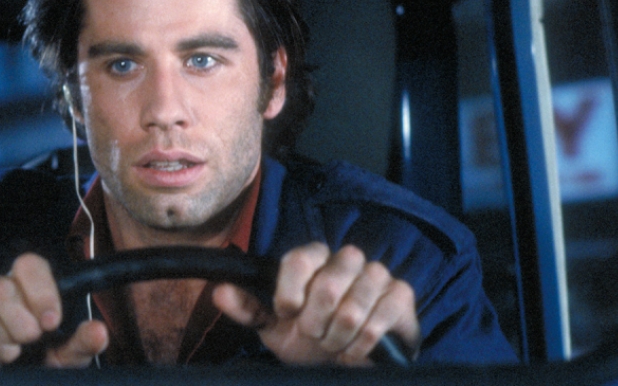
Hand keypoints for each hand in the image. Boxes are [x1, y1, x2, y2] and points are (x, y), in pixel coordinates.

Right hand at [0, 253, 108, 367]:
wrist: (10, 381)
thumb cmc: (39, 362)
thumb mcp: (66, 357)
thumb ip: (82, 343)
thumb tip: (99, 331)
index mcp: (27, 285)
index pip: (29, 265)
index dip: (40, 293)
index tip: (50, 323)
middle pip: (0, 288)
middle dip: (17, 324)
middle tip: (28, 343)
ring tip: (9, 356)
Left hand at [213, 242, 418, 365]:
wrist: (348, 362)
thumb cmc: (309, 338)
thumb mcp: (273, 327)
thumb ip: (247, 308)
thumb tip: (219, 292)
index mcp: (314, 257)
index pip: (299, 258)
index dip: (290, 291)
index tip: (287, 312)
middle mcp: (346, 259)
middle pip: (328, 285)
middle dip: (316, 323)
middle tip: (314, 334)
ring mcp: (377, 274)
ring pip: (353, 307)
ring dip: (339, 337)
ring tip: (334, 343)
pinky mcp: (400, 294)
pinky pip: (379, 319)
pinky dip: (362, 344)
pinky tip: (356, 349)